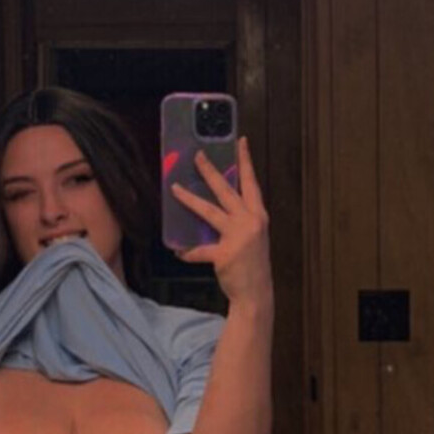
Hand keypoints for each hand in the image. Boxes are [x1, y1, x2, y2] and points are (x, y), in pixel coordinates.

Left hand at [170, 135, 272, 307]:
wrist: (256, 292)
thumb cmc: (252, 264)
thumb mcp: (252, 237)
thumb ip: (239, 220)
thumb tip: (217, 206)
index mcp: (258, 215)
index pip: (251, 183)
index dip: (246, 161)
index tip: (241, 141)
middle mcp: (250, 221)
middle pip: (227, 190)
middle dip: (211, 171)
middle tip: (198, 155)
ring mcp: (238, 237)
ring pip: (209, 211)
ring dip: (190, 199)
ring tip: (175, 188)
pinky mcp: (224, 253)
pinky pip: (199, 250)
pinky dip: (188, 252)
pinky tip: (178, 252)